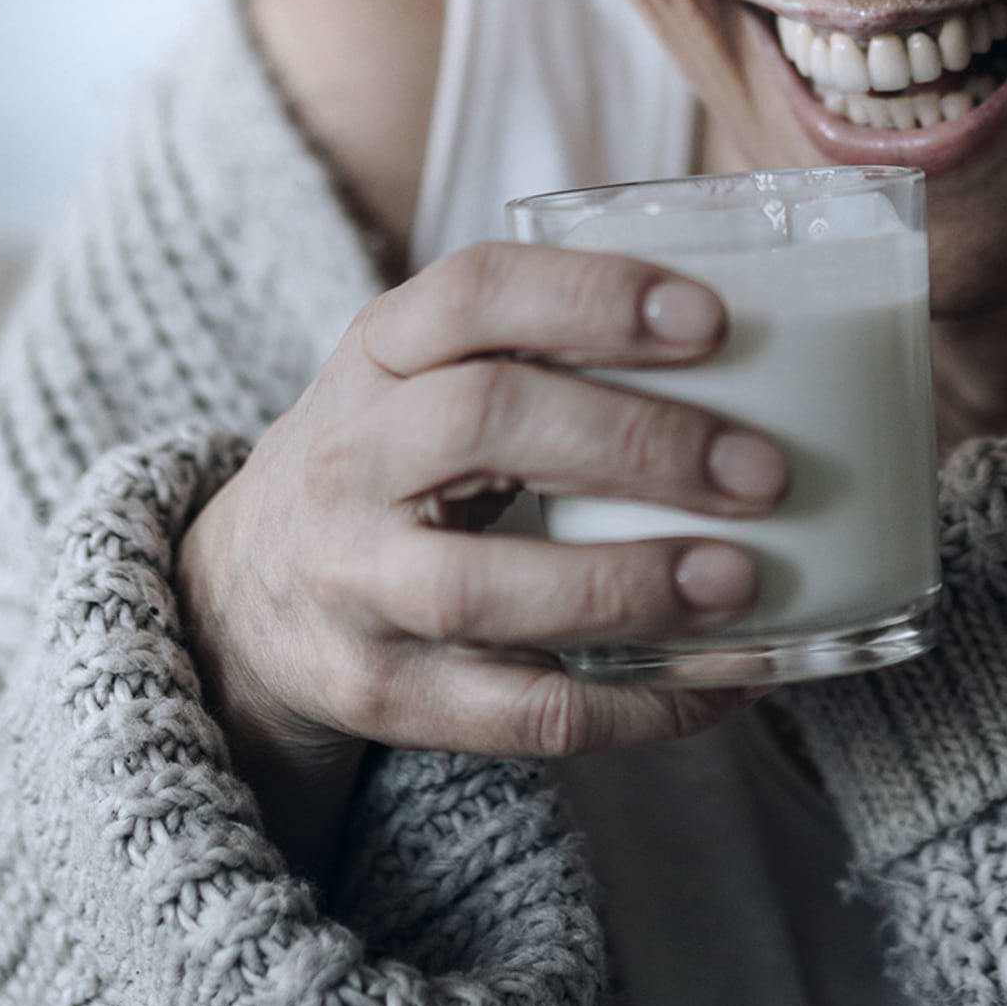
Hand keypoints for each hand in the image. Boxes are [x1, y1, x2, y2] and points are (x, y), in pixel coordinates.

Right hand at [174, 241, 790, 885]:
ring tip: (741, 582)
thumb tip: (764, 353)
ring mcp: (355, 583)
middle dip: (638, 443)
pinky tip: (724, 682)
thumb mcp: (427, 375)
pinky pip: (516, 713)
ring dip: (625, 585)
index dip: (594, 299)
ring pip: (483, 588)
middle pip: (484, 423)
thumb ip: (545, 351)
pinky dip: (633, 705)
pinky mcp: (382, 694)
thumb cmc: (395, 461)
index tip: (715, 319)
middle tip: (764, 470)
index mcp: (380, 354)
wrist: (242, 593)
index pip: (473, 293)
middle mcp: (351, 458)